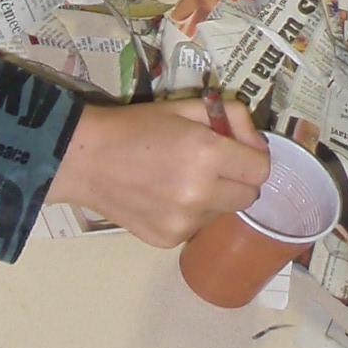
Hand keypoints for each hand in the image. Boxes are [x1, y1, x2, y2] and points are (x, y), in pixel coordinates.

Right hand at [47, 97, 268, 245]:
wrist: (86, 159)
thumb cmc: (136, 127)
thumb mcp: (186, 107)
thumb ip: (231, 117)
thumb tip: (258, 142)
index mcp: (208, 154)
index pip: (262, 170)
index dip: (254, 157)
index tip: (239, 151)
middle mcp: (201, 194)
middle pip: (249, 197)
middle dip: (239, 179)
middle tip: (215, 165)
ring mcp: (184, 222)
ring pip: (223, 213)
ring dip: (215, 198)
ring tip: (183, 180)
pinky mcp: (168, 240)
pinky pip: (197, 227)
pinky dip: (191, 213)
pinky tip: (165, 197)